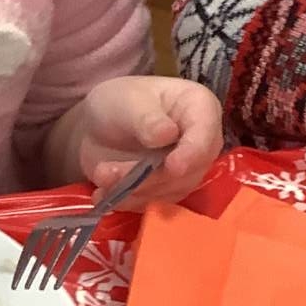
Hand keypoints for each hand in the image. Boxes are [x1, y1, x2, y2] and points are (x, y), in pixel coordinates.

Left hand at [77, 76, 222, 205]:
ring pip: (168, 192)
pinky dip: (125, 201)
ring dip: (132, 190)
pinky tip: (101, 194)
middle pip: (188, 171)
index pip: (205, 134)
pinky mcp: (166, 191)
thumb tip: (166, 134)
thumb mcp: (127, 101)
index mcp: (200, 109)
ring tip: (101, 175)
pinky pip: (151, 203)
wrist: (99, 126)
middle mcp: (200, 144)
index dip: (192, 153)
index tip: (173, 166)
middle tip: (109, 172)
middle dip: (149, 177)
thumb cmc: (120, 102)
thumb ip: (146, 119)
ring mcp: (186, 171)